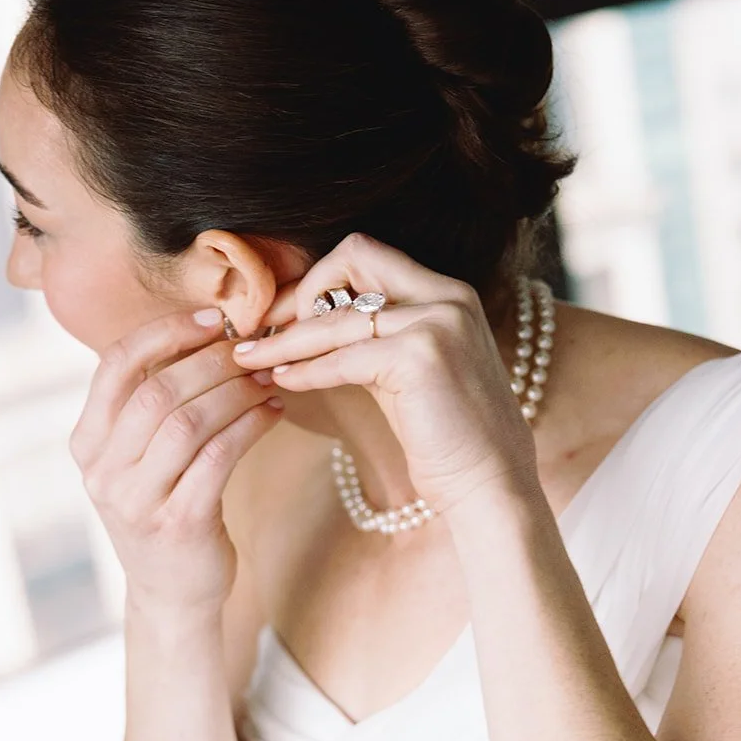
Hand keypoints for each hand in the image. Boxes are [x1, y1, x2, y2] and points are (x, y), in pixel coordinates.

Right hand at [68, 311, 283, 617]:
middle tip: (253, 350)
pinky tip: (272, 414)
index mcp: (86, 444)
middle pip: (158, 390)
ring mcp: (137, 501)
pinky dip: (250, 427)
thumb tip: (204, 335)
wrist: (170, 594)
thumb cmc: (163, 511)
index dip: (165, 332)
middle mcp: (102, 471)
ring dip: (237, 392)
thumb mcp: (137, 460)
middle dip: (212, 361)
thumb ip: (150, 407)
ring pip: (190, 422)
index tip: (212, 318)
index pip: (116, 366)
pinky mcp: (178, 523)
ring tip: (268, 379)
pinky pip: (219, 457)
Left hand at [234, 232, 541, 518]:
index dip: (319, 279)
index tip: (283, 315)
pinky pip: (342, 357)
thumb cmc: (448, 439)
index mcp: (449, 293)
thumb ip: (373, 341)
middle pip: (353, 256)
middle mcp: (448, 296)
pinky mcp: (421, 356)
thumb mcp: (410, 373)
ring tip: (249, 358)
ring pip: (337, 316)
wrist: (490, 485)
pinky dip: (306, 369)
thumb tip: (309, 327)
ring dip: (285, 339)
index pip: (369, 254)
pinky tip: (282, 382)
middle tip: (261, 328)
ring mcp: (438, 322)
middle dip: (300, 290)